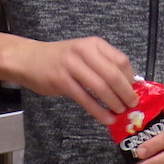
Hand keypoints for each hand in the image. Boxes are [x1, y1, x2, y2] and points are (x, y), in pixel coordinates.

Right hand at [8, 36, 136, 124]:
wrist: (28, 59)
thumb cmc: (60, 59)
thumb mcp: (84, 53)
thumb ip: (103, 65)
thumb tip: (126, 86)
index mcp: (94, 44)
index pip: (121, 60)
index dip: (131, 78)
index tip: (135, 91)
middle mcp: (84, 52)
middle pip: (113, 75)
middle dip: (126, 93)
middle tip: (132, 106)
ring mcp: (72, 66)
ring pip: (100, 87)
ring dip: (113, 103)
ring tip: (120, 113)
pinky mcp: (61, 81)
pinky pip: (85, 99)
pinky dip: (98, 111)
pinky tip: (105, 118)